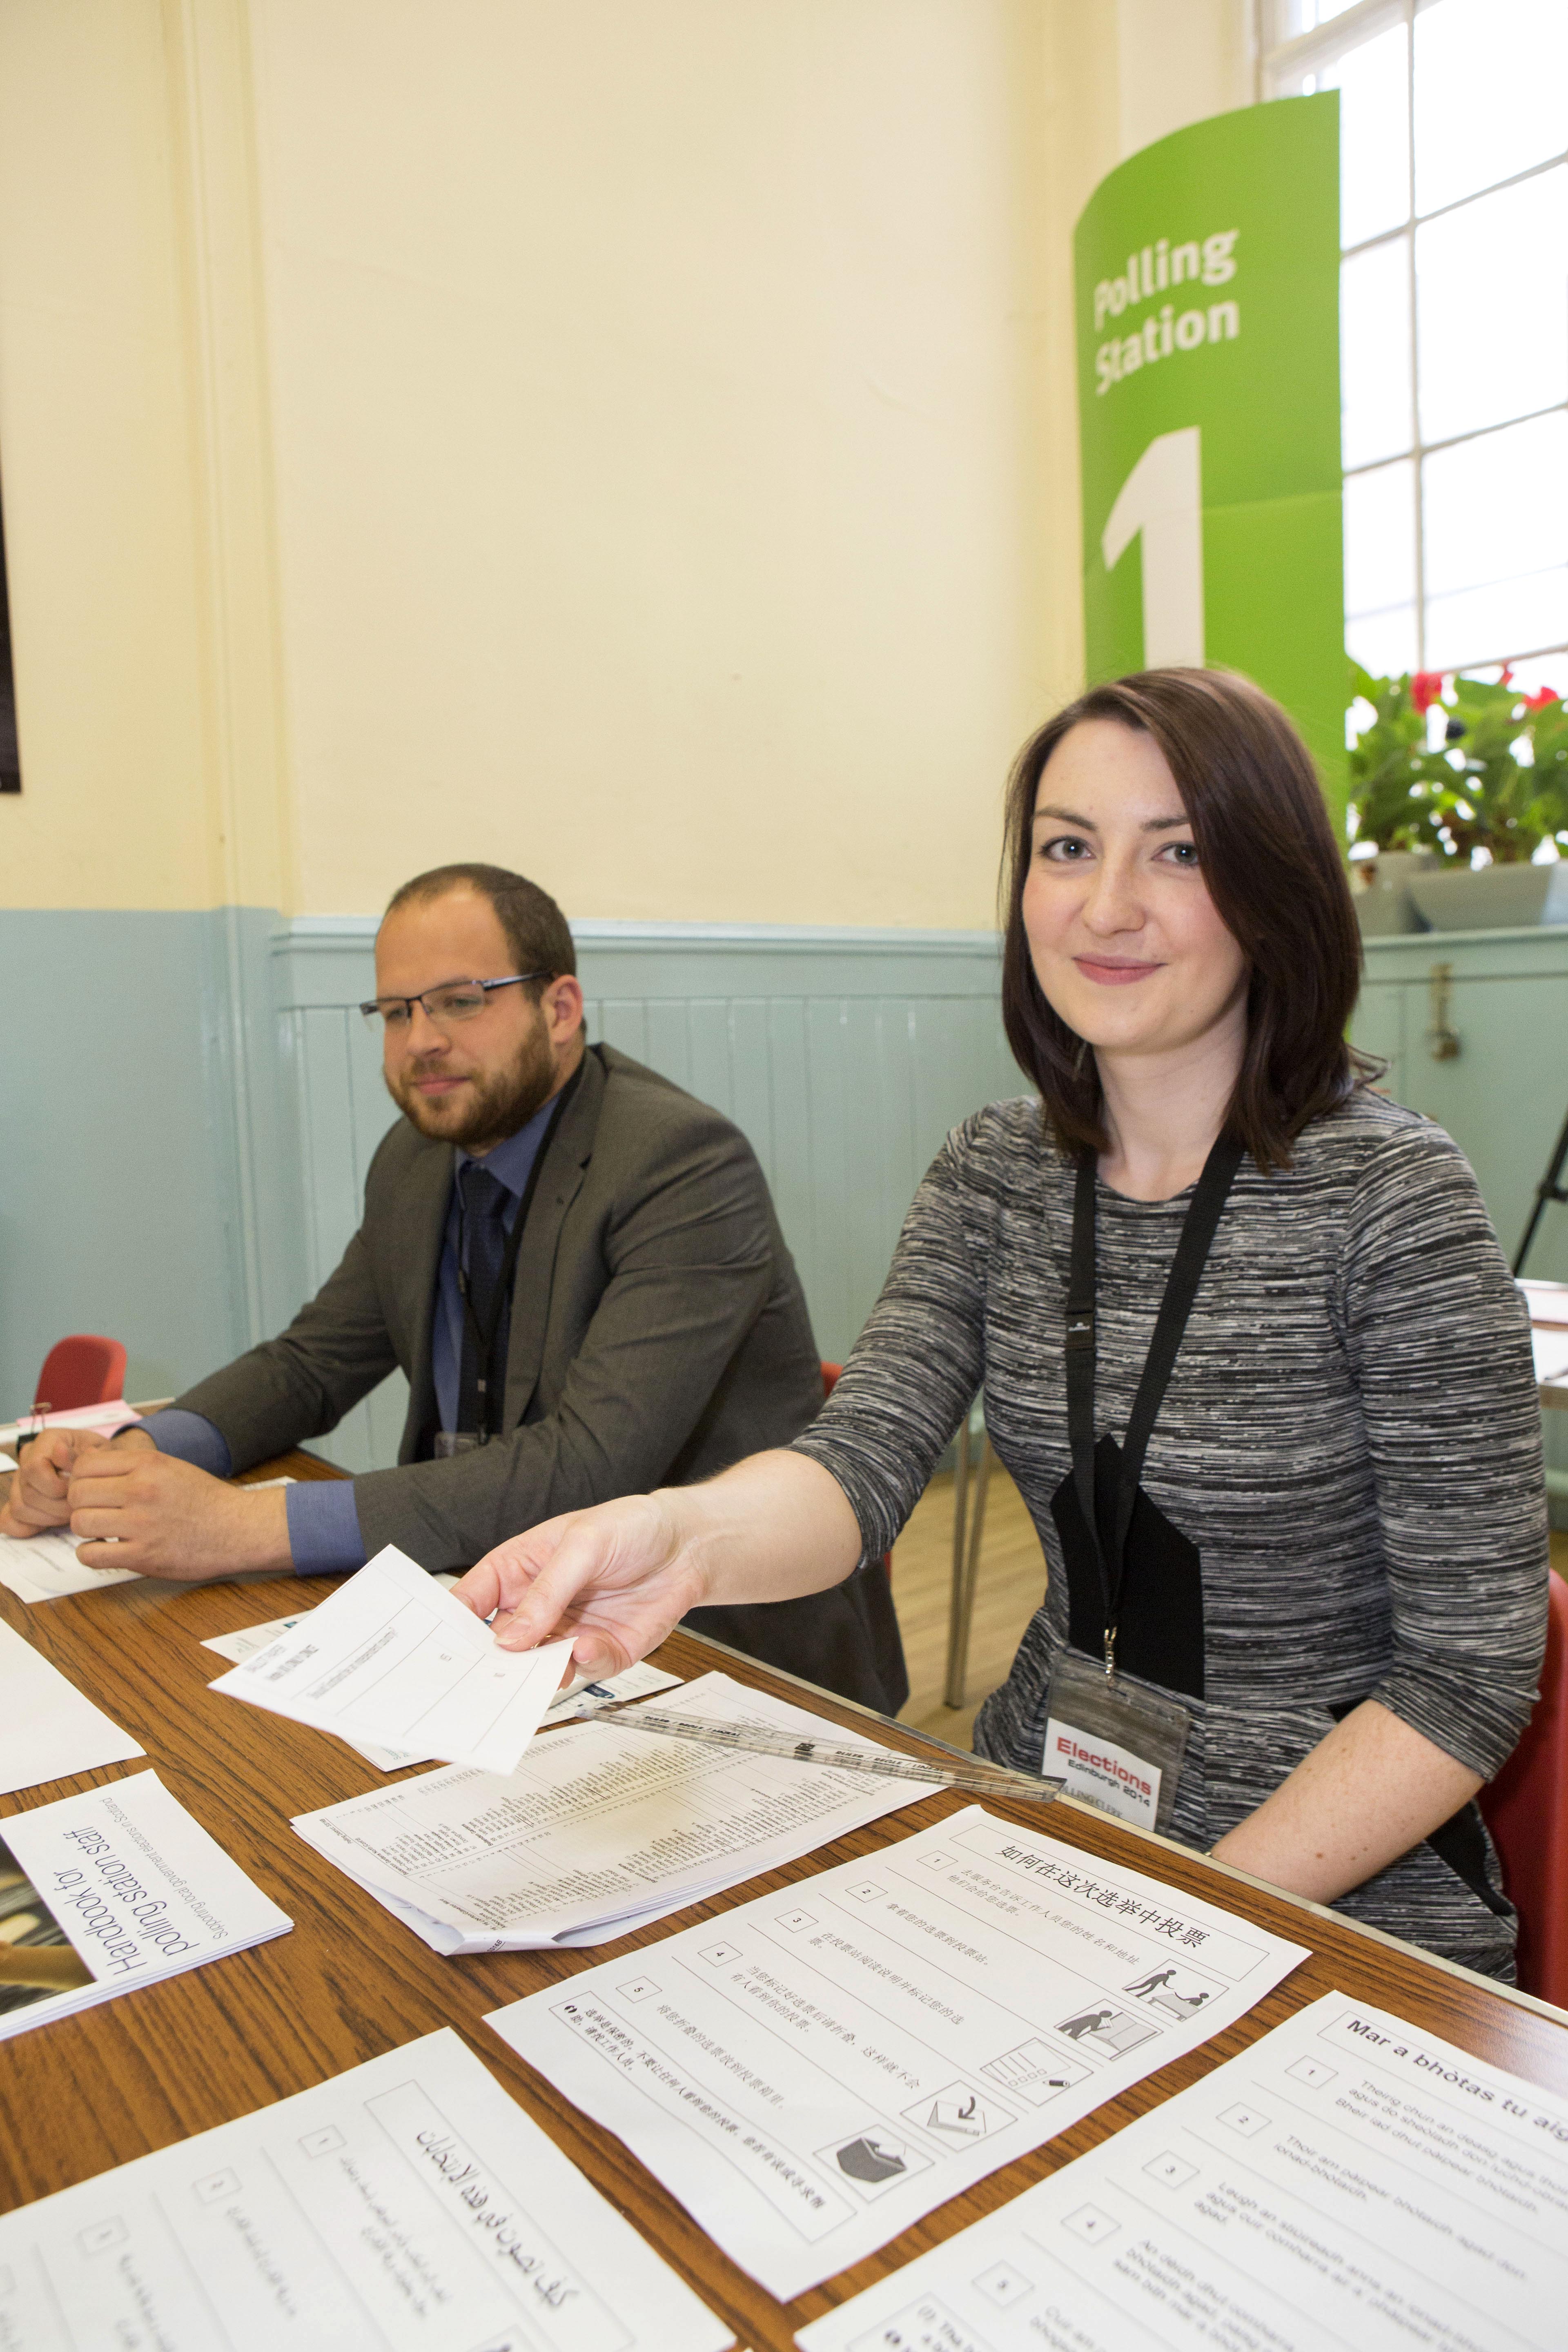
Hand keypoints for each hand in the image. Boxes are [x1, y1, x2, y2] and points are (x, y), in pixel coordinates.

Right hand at [0, 1427, 127, 1535]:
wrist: (99, 1468)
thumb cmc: (100, 1459)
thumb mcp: (103, 1452)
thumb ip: (85, 1454)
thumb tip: (61, 1451)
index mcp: (47, 1440)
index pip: (35, 1467)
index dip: (58, 1485)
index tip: (79, 1489)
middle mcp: (28, 1458)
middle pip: (29, 1491)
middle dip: (58, 1505)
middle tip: (80, 1506)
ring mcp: (20, 1480)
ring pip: (21, 1507)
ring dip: (50, 1517)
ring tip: (71, 1512)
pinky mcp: (18, 1500)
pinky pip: (11, 1521)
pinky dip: (30, 1526)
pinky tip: (51, 1522)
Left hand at [63, 1448, 291, 1582]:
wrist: (239, 1528)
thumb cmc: (204, 1499)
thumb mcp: (169, 1466)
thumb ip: (130, 1465)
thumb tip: (86, 1466)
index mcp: (147, 1463)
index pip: (84, 1465)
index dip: (81, 1479)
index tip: (92, 1491)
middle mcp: (141, 1489)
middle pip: (77, 1493)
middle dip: (80, 1505)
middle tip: (96, 1512)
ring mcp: (141, 1523)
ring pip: (80, 1523)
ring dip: (85, 1530)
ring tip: (102, 1532)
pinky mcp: (143, 1556)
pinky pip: (91, 1555)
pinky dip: (91, 1554)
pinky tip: (107, 1550)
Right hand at [453, 1493, 710, 1678]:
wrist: (689, 1545)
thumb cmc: (631, 1527)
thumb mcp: (583, 1544)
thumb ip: (547, 1591)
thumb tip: (509, 1637)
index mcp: (519, 1570)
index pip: (472, 1601)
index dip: (453, 1625)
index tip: (442, 1651)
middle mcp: (538, 1607)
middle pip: (499, 1645)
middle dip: (492, 1663)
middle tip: (486, 1679)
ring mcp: (567, 1632)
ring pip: (537, 1667)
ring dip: (536, 1673)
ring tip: (540, 1670)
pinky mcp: (602, 1651)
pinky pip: (583, 1670)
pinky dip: (583, 1665)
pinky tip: (587, 1649)